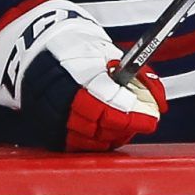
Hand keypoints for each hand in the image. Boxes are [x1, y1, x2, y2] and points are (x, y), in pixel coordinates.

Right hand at [0, 0, 168, 151]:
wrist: (34, 49)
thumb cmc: (78, 49)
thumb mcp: (109, 53)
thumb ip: (137, 76)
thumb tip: (160, 102)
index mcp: (77, 74)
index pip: (108, 103)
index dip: (132, 115)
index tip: (152, 118)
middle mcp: (61, 98)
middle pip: (100, 125)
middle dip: (127, 127)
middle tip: (143, 123)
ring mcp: (51, 116)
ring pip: (90, 139)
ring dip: (114, 136)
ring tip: (127, 127)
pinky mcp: (47, 129)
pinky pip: (75, 145)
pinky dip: (96, 143)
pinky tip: (108, 134)